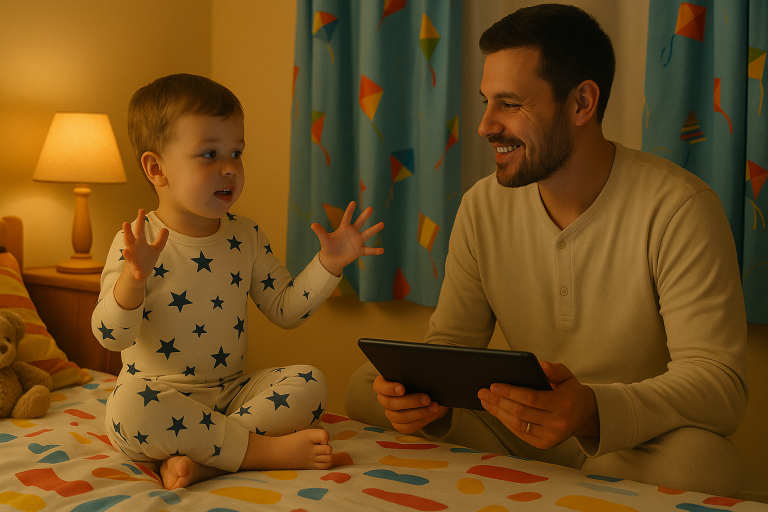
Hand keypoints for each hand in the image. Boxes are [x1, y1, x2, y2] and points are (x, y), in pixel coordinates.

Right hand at [121, 209, 168, 284]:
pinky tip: (138, 275)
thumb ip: (160, 240)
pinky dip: (137, 273)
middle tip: (125, 224)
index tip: (141, 209)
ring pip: (128, 255)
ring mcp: (133, 260)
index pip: (139, 229)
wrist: (138, 276)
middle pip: (130, 239)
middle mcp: (134, 249)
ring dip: (127, 253)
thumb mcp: (155, 249)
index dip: (140, 220)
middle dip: (127, 233)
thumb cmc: (145, 261)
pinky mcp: (135, 271)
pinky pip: (135, 272)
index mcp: (139, 243)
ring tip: (126, 251)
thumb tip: (165, 229)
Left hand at [312, 201, 383, 276]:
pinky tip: (382, 250)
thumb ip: (320, 232)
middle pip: (360, 223)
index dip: (350, 210)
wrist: (332, 259)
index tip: (353, 202)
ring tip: (382, 224)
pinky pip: (369, 250)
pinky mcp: (360, 250)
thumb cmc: (328, 247)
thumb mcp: (324, 239)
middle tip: (370, 208)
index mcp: (344, 228)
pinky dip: (375, 251)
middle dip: (365, 216)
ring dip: (374, 229)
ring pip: (367, 234)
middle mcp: (352, 233)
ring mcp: (357, 241)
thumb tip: (312, 225)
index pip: (347, 217)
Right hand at [373, 374, 449, 433]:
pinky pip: (406, 428)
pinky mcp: (399, 424)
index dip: (389, 389)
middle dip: (410, 402)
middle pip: (390, 404)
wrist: (425, 389)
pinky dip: (421, 422)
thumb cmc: (417, 377)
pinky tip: (432, 414)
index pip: (379, 386)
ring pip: (399, 417)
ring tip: (434, 407)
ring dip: (419, 413)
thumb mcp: (414, 372)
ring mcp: (390, 413)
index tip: (402, 388)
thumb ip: (413, 372)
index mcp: (383, 383)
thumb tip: (421, 372)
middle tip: (427, 398)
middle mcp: (384, 399)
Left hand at [478, 361, 598, 448]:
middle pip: (521, 412)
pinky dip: (506, 422)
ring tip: (485, 401)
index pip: (531, 398)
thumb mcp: (567, 376)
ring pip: (518, 424)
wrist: (584, 415)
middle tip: (483, 392)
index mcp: (562, 403)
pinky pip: (520, 433)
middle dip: (498, 401)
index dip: (510, 392)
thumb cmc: (570, 391)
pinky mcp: (544, 444)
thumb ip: (554, 369)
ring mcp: (551, 437)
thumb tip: (540, 364)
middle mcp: (557, 423)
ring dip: (498, 412)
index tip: (493, 385)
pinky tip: (496, 411)